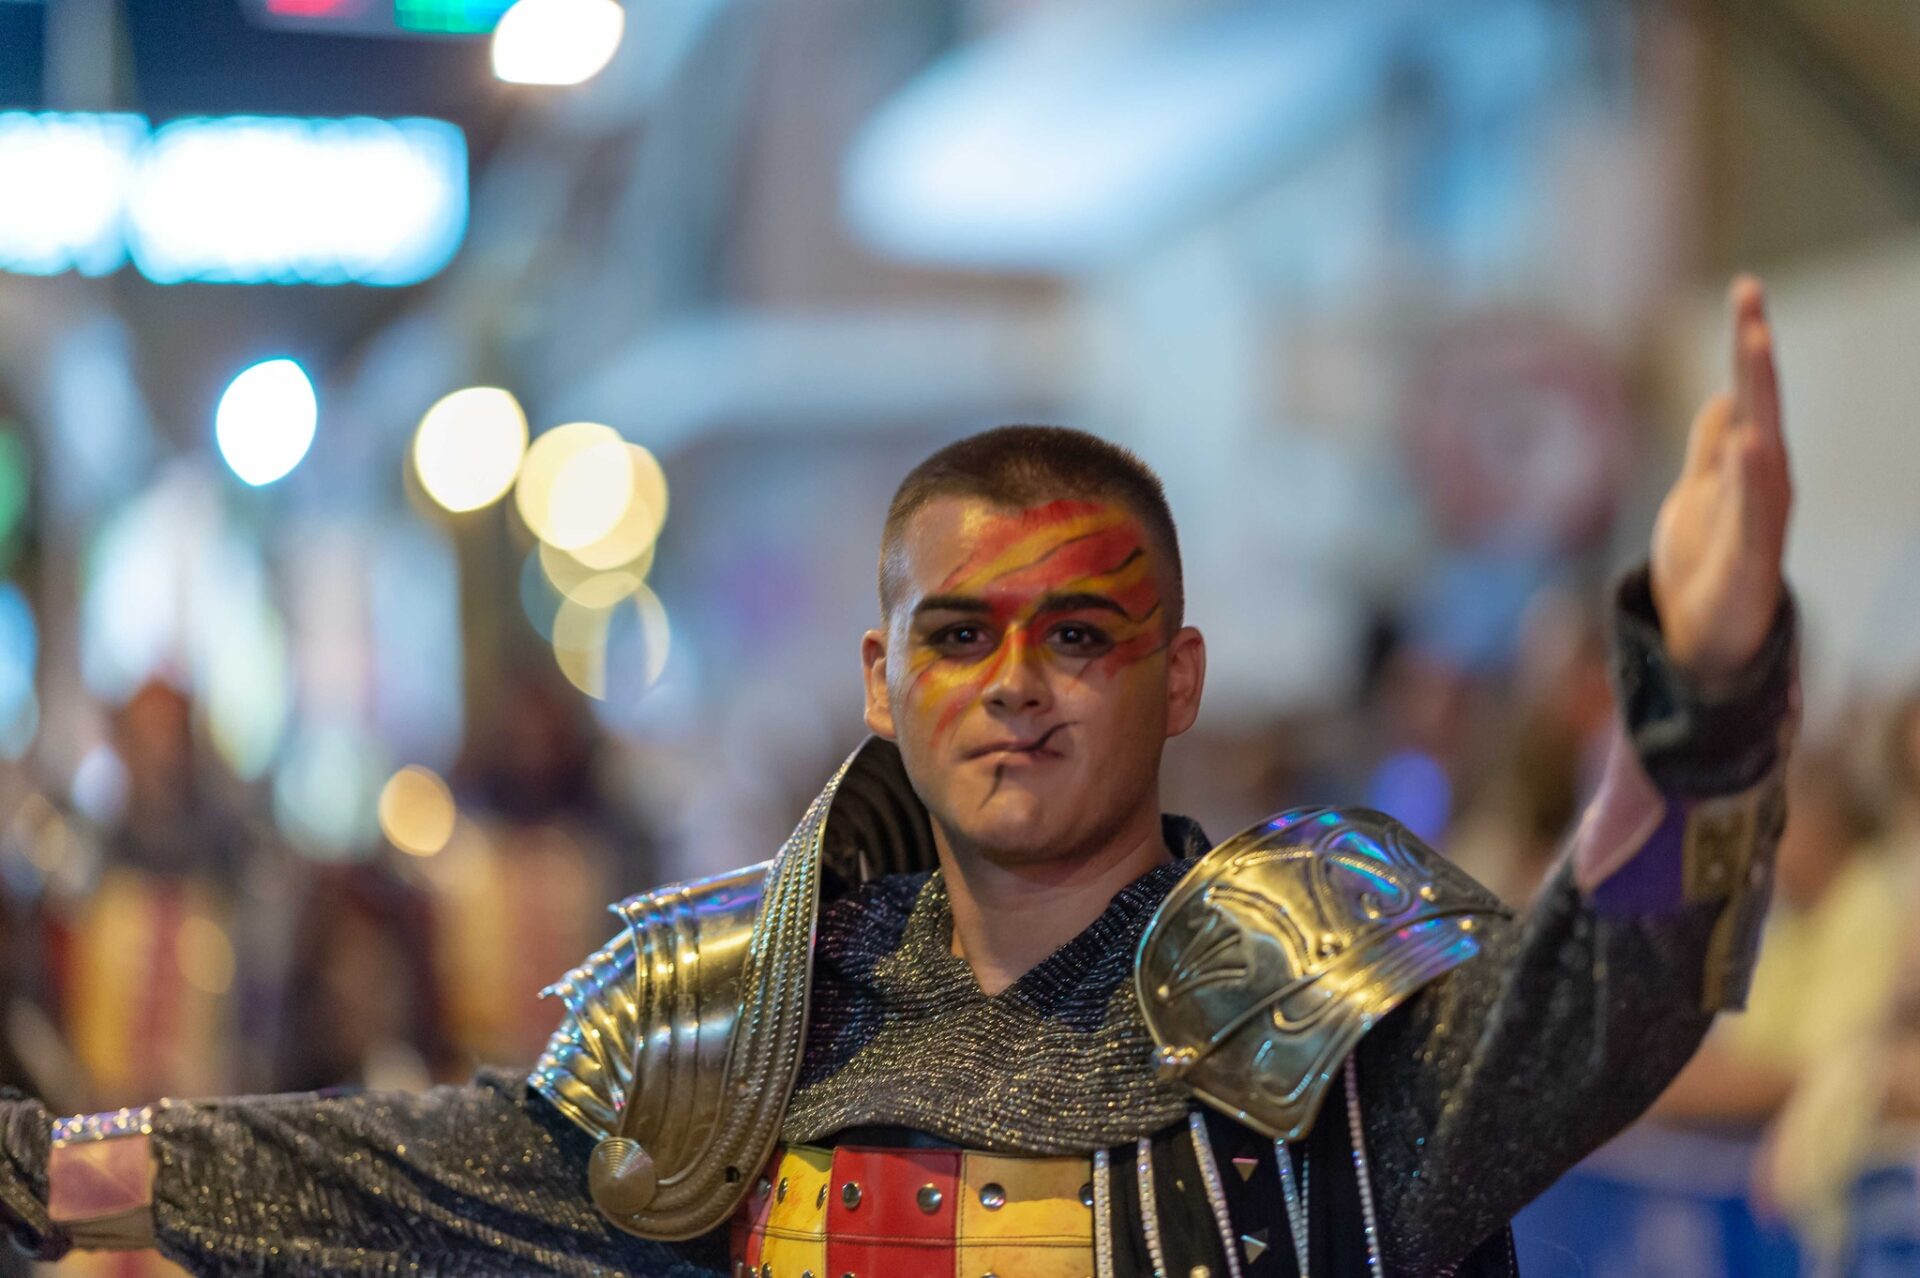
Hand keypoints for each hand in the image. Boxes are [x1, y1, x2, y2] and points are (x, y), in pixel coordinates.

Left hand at [1650, 276, 1791, 684]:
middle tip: (1750, 299)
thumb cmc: (1706, 567)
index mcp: (1747, 467)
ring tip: (1754, 346)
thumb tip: (1727, 395)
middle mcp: (1761, 487)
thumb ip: (1713, 447)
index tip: (1746, 288)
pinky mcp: (1752, 565)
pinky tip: (1753, 442)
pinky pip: (1758, 516)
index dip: (1747, 343)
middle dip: (1755, 355)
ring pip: (1767, 451)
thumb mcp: (1700, 494)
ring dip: (1762, 399)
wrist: (1704, 645)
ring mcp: (1760, 523)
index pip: (1749, 394)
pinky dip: (1756, 479)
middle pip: (1761, 409)